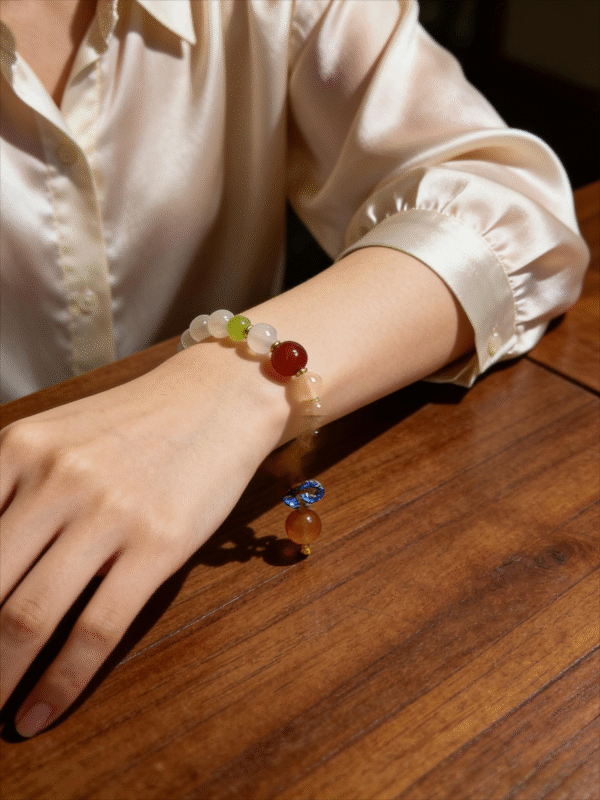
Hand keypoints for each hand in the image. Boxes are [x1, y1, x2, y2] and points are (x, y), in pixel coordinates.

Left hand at [0, 346, 286, 735]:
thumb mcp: (56, 435)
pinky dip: (60, 684)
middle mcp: (56, 478)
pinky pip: (95, 629)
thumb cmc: (136, 422)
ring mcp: (109, 511)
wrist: (219, 397)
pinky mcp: (158, 543)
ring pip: (27, 616)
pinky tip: (39, 714)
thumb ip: (7, 490)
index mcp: (19, 448)